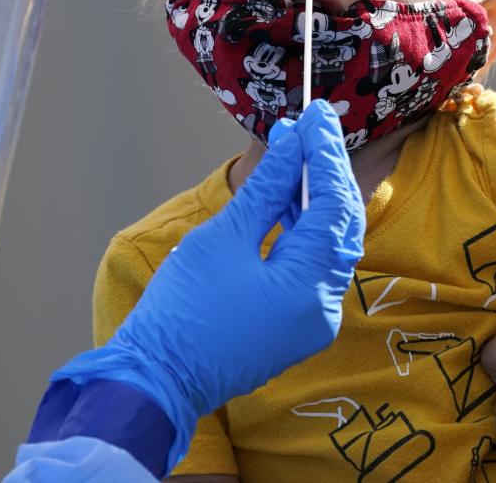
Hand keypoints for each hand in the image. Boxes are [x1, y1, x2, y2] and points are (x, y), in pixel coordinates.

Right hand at [52, 101, 364, 459]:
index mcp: (309, 288)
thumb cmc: (181, 311)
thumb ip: (266, 189)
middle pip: (340, 223)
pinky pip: (311, 265)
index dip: (325, 154)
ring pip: (328, 243)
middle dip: (325, 170)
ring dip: (312, 196)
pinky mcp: (297, 323)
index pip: (334, 205)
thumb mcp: (222, 238)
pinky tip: (285, 194)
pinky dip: (301, 229)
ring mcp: (313, 319)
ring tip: (290, 150)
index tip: (316, 114)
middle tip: (310, 124)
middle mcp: (324, 307)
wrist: (155, 380)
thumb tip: (292, 144)